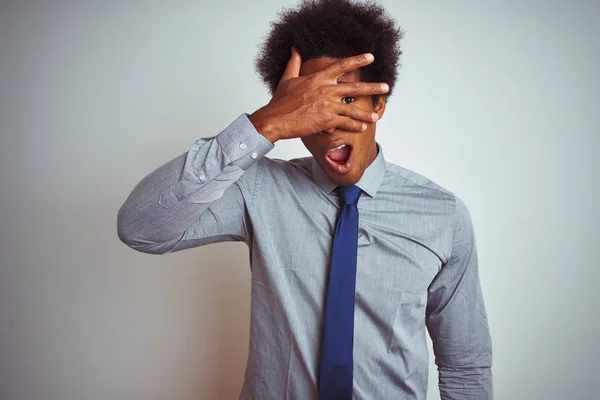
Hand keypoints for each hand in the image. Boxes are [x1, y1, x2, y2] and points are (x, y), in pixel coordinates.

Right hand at [249, 48, 389, 142]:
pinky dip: (355, 125)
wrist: (275, 119)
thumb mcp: (287, 78)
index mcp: (318, 78)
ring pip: (353, 108)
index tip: (371, 57)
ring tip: (377, 115)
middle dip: (372, 87)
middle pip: (355, 87)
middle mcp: (326, 90)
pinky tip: (363, 127)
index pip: (342, 66)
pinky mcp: (326, 120)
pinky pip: (345, 123)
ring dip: (366, 113)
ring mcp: (328, 105)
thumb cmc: (280, 101)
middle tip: (386, 87)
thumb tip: (295, 49)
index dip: (358, 60)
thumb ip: (294, 63)